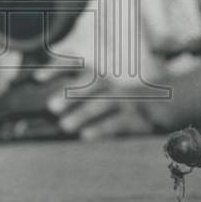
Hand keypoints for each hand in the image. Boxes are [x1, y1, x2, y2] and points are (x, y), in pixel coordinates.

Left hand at [35, 69, 156, 139]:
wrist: (162, 108)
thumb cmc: (118, 103)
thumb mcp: (98, 93)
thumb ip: (73, 96)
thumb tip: (45, 103)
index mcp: (98, 75)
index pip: (76, 65)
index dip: (57, 67)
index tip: (38, 77)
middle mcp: (111, 85)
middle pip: (92, 82)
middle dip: (71, 93)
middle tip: (52, 107)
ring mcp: (125, 101)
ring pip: (104, 103)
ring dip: (84, 114)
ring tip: (65, 125)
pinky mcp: (137, 119)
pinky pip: (119, 123)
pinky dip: (102, 129)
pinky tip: (87, 136)